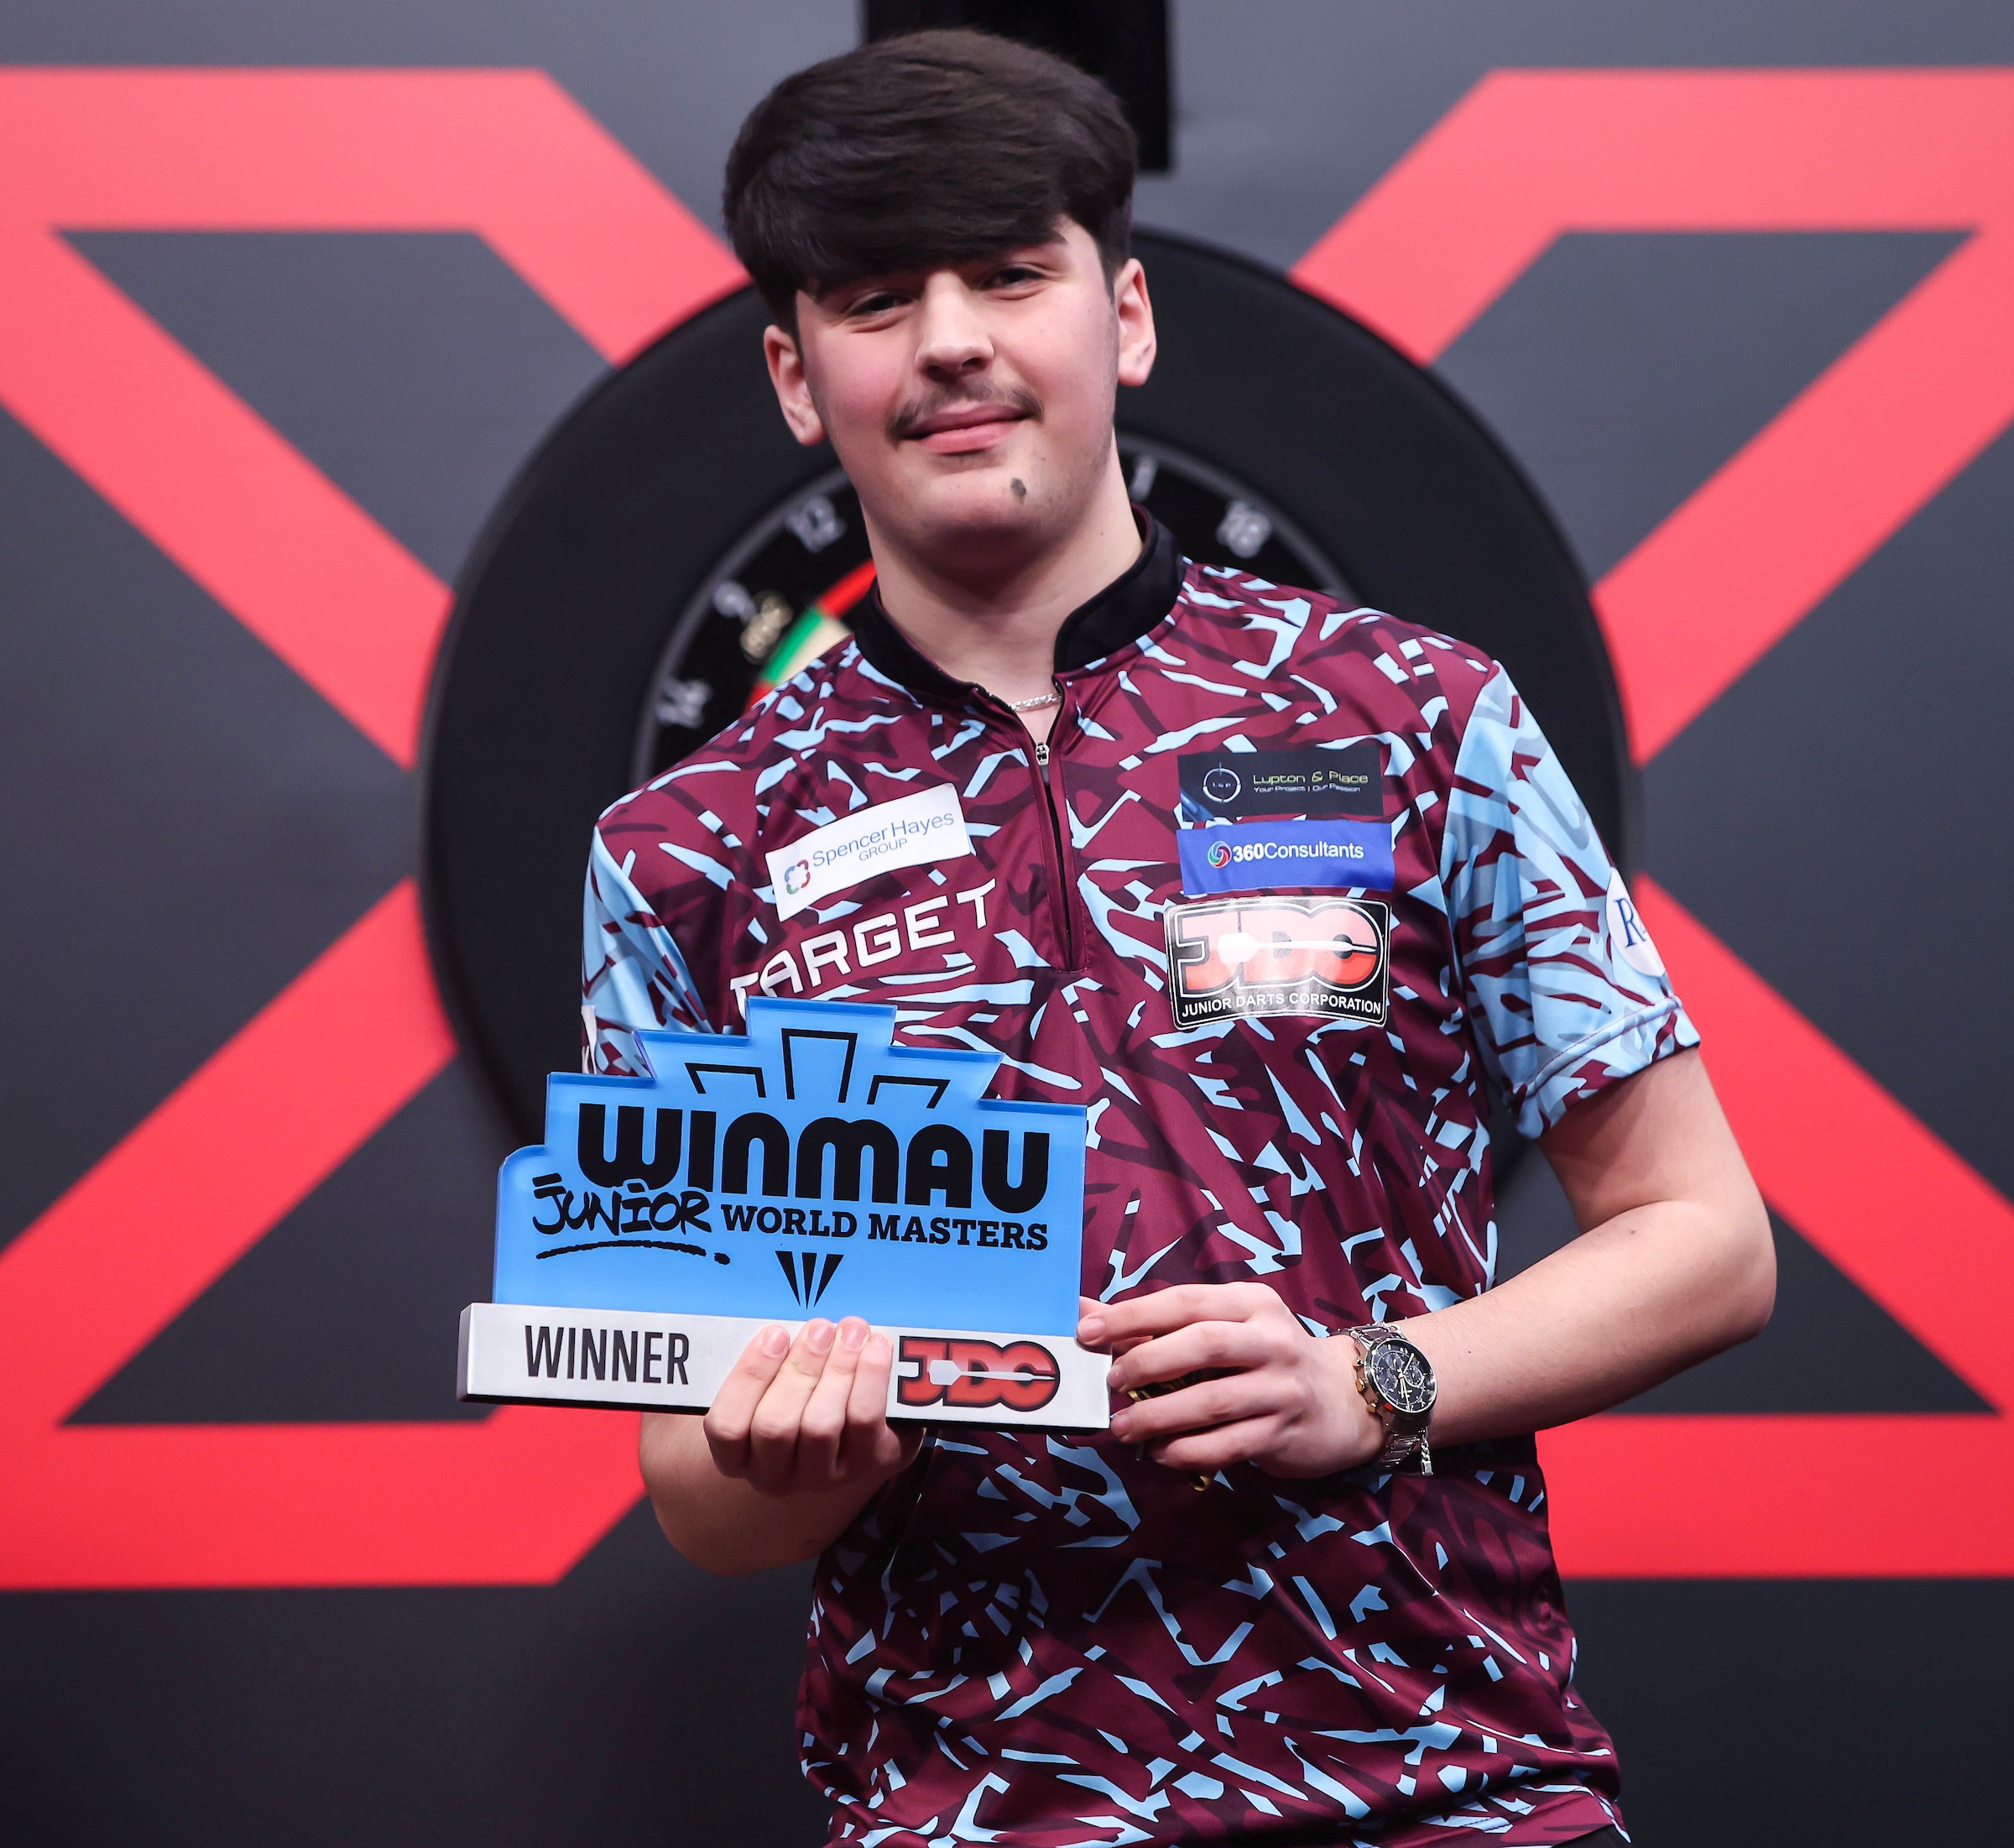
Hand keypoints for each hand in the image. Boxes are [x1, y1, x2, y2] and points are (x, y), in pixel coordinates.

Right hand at [704, 1316, 921, 1496]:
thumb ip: (753, 1358)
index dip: (749, 1378)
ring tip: (851, 1330)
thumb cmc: (794, 1391)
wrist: (852, 1431)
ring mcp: (822, 1476)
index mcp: (737, 1456)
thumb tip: (759, 1326)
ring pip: (821, 1425)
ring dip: (838, 1369)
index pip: (726, 1427)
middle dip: (799, 1369)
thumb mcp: (762, 1380)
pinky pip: (866, 1421)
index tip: (774, 1334)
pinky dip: (871, 1378)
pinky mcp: (870, 1464)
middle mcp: (775, 1476)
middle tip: (820, 1328)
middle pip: (776, 1426)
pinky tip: (875, 1346)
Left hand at [1080, 1284, 1384, 1478]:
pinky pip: (1227, 1446)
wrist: (1343, 1399)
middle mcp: (1270, 1339)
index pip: (1185, 1301)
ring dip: (1158, 1416)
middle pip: (1201, 1345)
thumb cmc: (1265, 1356)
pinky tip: (1160, 1452)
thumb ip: (1157, 1320)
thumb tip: (1083, 1311)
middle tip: (1109, 1382)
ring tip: (1123, 1426)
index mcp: (1250, 1302)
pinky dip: (1186, 1451)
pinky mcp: (1283, 1432)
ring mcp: (1281, 1388)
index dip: (1132, 1315)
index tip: (1087, 1331)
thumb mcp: (1224, 1325)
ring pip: (1211, 1401)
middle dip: (1146, 1362)